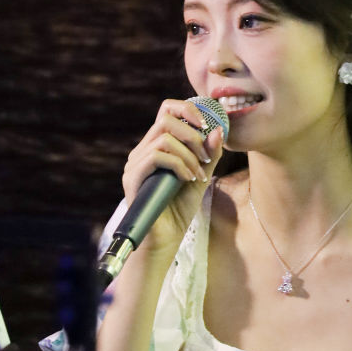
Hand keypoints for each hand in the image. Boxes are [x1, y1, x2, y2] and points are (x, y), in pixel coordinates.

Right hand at [121, 99, 223, 253]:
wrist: (164, 241)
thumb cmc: (179, 211)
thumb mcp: (200, 177)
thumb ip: (209, 155)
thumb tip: (219, 130)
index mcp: (156, 147)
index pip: (167, 111)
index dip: (188, 109)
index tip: (208, 127)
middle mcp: (142, 151)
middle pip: (166, 119)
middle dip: (193, 135)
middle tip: (206, 157)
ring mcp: (135, 164)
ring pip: (164, 138)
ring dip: (189, 154)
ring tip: (198, 175)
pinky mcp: (133, 178)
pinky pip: (157, 156)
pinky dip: (178, 165)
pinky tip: (187, 180)